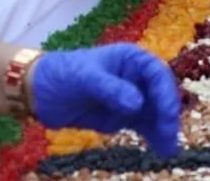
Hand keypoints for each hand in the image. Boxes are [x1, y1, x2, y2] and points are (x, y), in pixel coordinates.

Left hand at [30, 44, 180, 156]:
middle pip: (161, 94)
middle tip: (169, 134)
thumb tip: (136, 105)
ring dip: (164, 129)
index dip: (165, 92)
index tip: (167, 112)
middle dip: (167, 114)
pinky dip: (153, 137)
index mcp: (132, 59)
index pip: (157, 74)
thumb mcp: (85, 77)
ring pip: (155, 113)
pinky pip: (144, 126)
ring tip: (169, 150)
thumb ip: (111, 89)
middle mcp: (137, 77)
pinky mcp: (124, 116)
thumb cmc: (62, 74)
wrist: (40, 93)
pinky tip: (162, 150)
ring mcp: (132, 97)